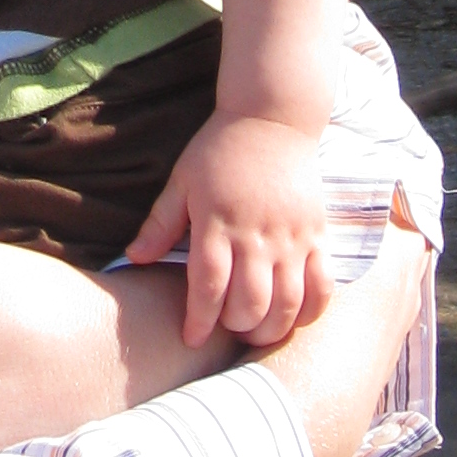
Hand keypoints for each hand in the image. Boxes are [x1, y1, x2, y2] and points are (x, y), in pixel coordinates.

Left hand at [127, 111, 333, 351]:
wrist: (272, 118)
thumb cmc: (220, 150)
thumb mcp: (182, 181)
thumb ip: (160, 223)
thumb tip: (133, 259)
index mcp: (217, 221)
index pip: (208, 286)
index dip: (199, 320)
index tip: (191, 337)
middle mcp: (257, 233)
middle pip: (249, 303)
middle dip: (233, 327)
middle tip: (224, 327)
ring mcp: (292, 236)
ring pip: (286, 303)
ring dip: (270, 328)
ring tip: (254, 330)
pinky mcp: (319, 234)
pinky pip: (323, 286)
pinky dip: (311, 312)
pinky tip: (293, 318)